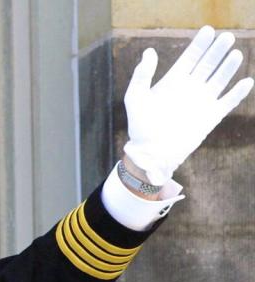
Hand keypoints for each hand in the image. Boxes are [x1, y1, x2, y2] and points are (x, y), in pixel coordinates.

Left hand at [123, 25, 252, 184]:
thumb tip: (149, 51)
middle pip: (208, 64)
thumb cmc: (140, 126)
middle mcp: (190, 88)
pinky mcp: (211, 116)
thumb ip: (142, 75)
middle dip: (217, 50)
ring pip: (220, 79)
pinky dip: (238, 93)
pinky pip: (228, 102)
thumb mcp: (135, 97)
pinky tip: (247, 82)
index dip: (200, 44)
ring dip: (228, 67)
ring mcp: (202, 101)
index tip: (209, 31)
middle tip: (227, 37)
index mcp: (173, 81)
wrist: (150, 153)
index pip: (191, 57)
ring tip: (236, 53)